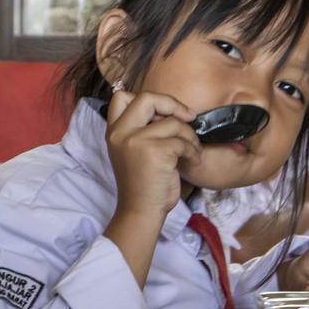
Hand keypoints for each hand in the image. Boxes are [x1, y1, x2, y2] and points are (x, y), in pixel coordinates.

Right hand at [105, 90, 200, 217]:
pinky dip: (193, 151)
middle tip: (188, 117)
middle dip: (173, 104)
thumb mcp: (133, 151)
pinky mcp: (154, 152)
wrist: (141, 211)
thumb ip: (142, 129)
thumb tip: (172, 109)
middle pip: (148, 98)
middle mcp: (121, 133)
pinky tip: (192, 161)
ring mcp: (136, 141)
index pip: (121, 97)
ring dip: (190, 136)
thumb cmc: (143, 183)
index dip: (148, 99)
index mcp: (114, 132)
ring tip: (192, 150)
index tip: (165, 112)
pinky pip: (183, 141)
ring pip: (173, 122)